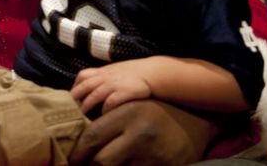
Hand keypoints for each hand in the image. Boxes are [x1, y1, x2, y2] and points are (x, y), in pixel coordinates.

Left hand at [68, 99, 217, 165]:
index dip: (77, 152)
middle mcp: (140, 134)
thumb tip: (77, 138)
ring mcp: (154, 155)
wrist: (196, 122)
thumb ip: (107, 119)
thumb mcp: (131, 107)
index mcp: (127, 113)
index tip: (70, 160)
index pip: (92, 137)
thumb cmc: (155, 113)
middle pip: (102, 161)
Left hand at [71, 61, 152, 114]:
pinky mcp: (124, 92)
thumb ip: (100, 80)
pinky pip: (110, 103)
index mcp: (101, 72)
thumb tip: (86, 92)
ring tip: (83, 118)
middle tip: (73, 112)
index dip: (75, 88)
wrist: (152, 73)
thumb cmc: (132, 75)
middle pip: (83, 88)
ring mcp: (113, 85)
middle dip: (76, 100)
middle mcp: (104, 77)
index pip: (81, 77)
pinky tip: (103, 117)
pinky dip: (104, 111)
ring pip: (93, 96)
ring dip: (86, 107)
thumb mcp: (113, 72)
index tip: (73, 100)